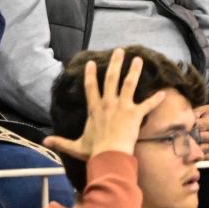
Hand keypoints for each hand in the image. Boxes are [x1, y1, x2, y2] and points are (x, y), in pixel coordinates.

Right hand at [42, 47, 167, 162]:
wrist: (109, 156)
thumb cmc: (93, 152)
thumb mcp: (75, 147)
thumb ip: (61, 142)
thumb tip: (44, 142)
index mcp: (94, 109)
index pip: (90, 87)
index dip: (90, 74)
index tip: (91, 62)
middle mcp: (108, 103)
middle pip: (111, 78)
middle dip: (115, 63)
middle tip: (119, 51)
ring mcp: (122, 107)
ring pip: (129, 84)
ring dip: (134, 71)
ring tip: (138, 59)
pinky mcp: (135, 115)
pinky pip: (147, 105)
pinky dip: (155, 100)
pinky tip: (163, 93)